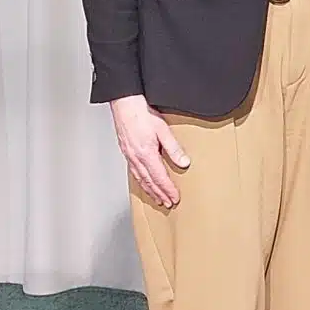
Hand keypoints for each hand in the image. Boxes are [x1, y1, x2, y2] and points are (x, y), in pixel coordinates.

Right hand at [110, 95, 189, 209]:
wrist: (125, 105)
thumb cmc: (142, 114)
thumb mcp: (163, 130)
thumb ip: (173, 148)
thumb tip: (183, 163)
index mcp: (146, 154)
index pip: (159, 178)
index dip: (168, 190)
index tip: (175, 198)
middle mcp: (136, 158)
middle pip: (149, 182)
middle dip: (159, 194)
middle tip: (168, 203)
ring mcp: (130, 156)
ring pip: (141, 178)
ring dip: (150, 190)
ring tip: (158, 198)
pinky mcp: (127, 152)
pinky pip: (134, 172)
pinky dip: (141, 181)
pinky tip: (144, 182)